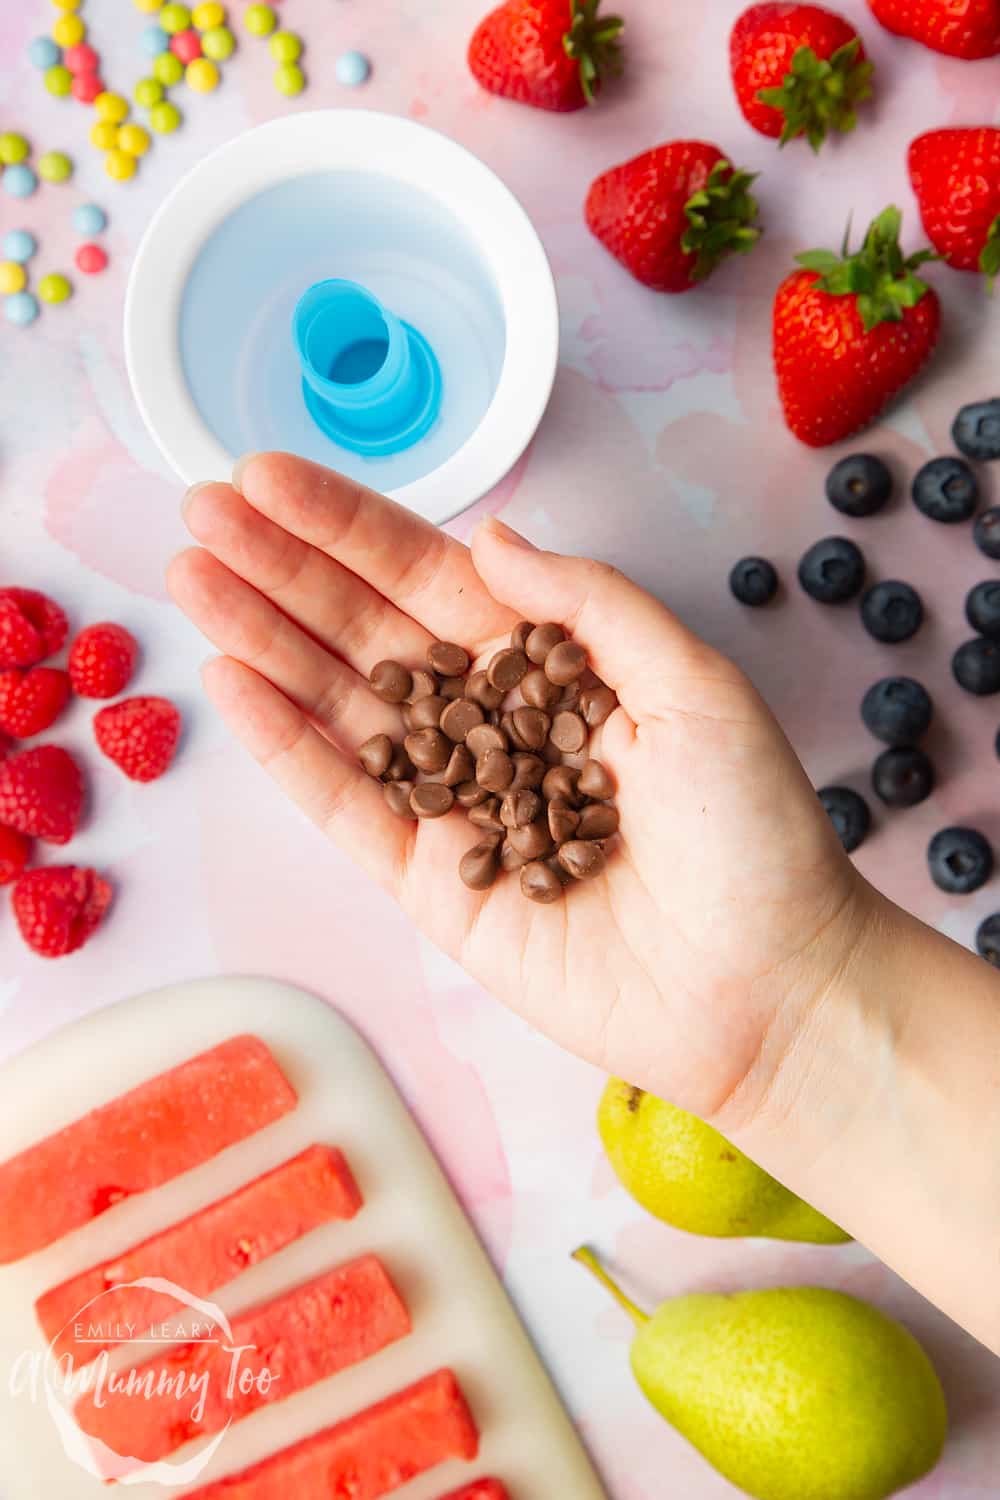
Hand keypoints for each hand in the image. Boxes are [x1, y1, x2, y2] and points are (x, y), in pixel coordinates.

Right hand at [168, 453, 872, 1126]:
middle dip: (285, 569)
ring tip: (192, 575)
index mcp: (553, 666)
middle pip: (369, 631)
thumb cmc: (752, 832)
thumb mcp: (693, 686)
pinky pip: (345, 804)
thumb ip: (590, 605)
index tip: (271, 476)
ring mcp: (453, 801)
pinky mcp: (427, 882)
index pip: (433, 579)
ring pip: (341, 707)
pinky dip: (287, 746)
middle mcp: (491, 724)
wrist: (764, 985)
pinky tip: (233, 680)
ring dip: (264, 640)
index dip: (351, 529)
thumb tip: (491, 538)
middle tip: (202, 508)